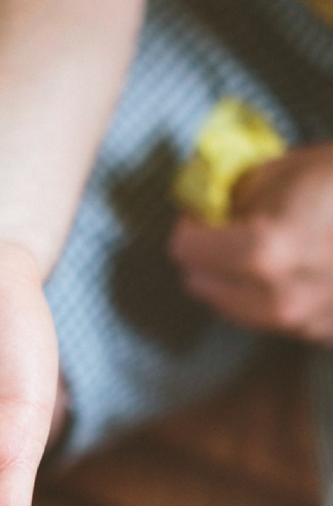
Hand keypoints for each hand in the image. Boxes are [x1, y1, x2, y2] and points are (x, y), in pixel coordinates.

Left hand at [169, 143, 332, 342]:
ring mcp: (303, 323)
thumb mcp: (286, 170)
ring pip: (233, 308)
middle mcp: (278, 298)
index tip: (199, 211)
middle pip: (202, 285)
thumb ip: (234, 193)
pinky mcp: (322, 334)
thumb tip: (207, 207)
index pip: (186, 252)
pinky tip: (288, 268)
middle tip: (219, 228)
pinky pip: (271, 319)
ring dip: (230, 280)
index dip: (188, 225)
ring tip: (254, 247)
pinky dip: (266, 296)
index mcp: (264, 253)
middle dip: (203, 256)